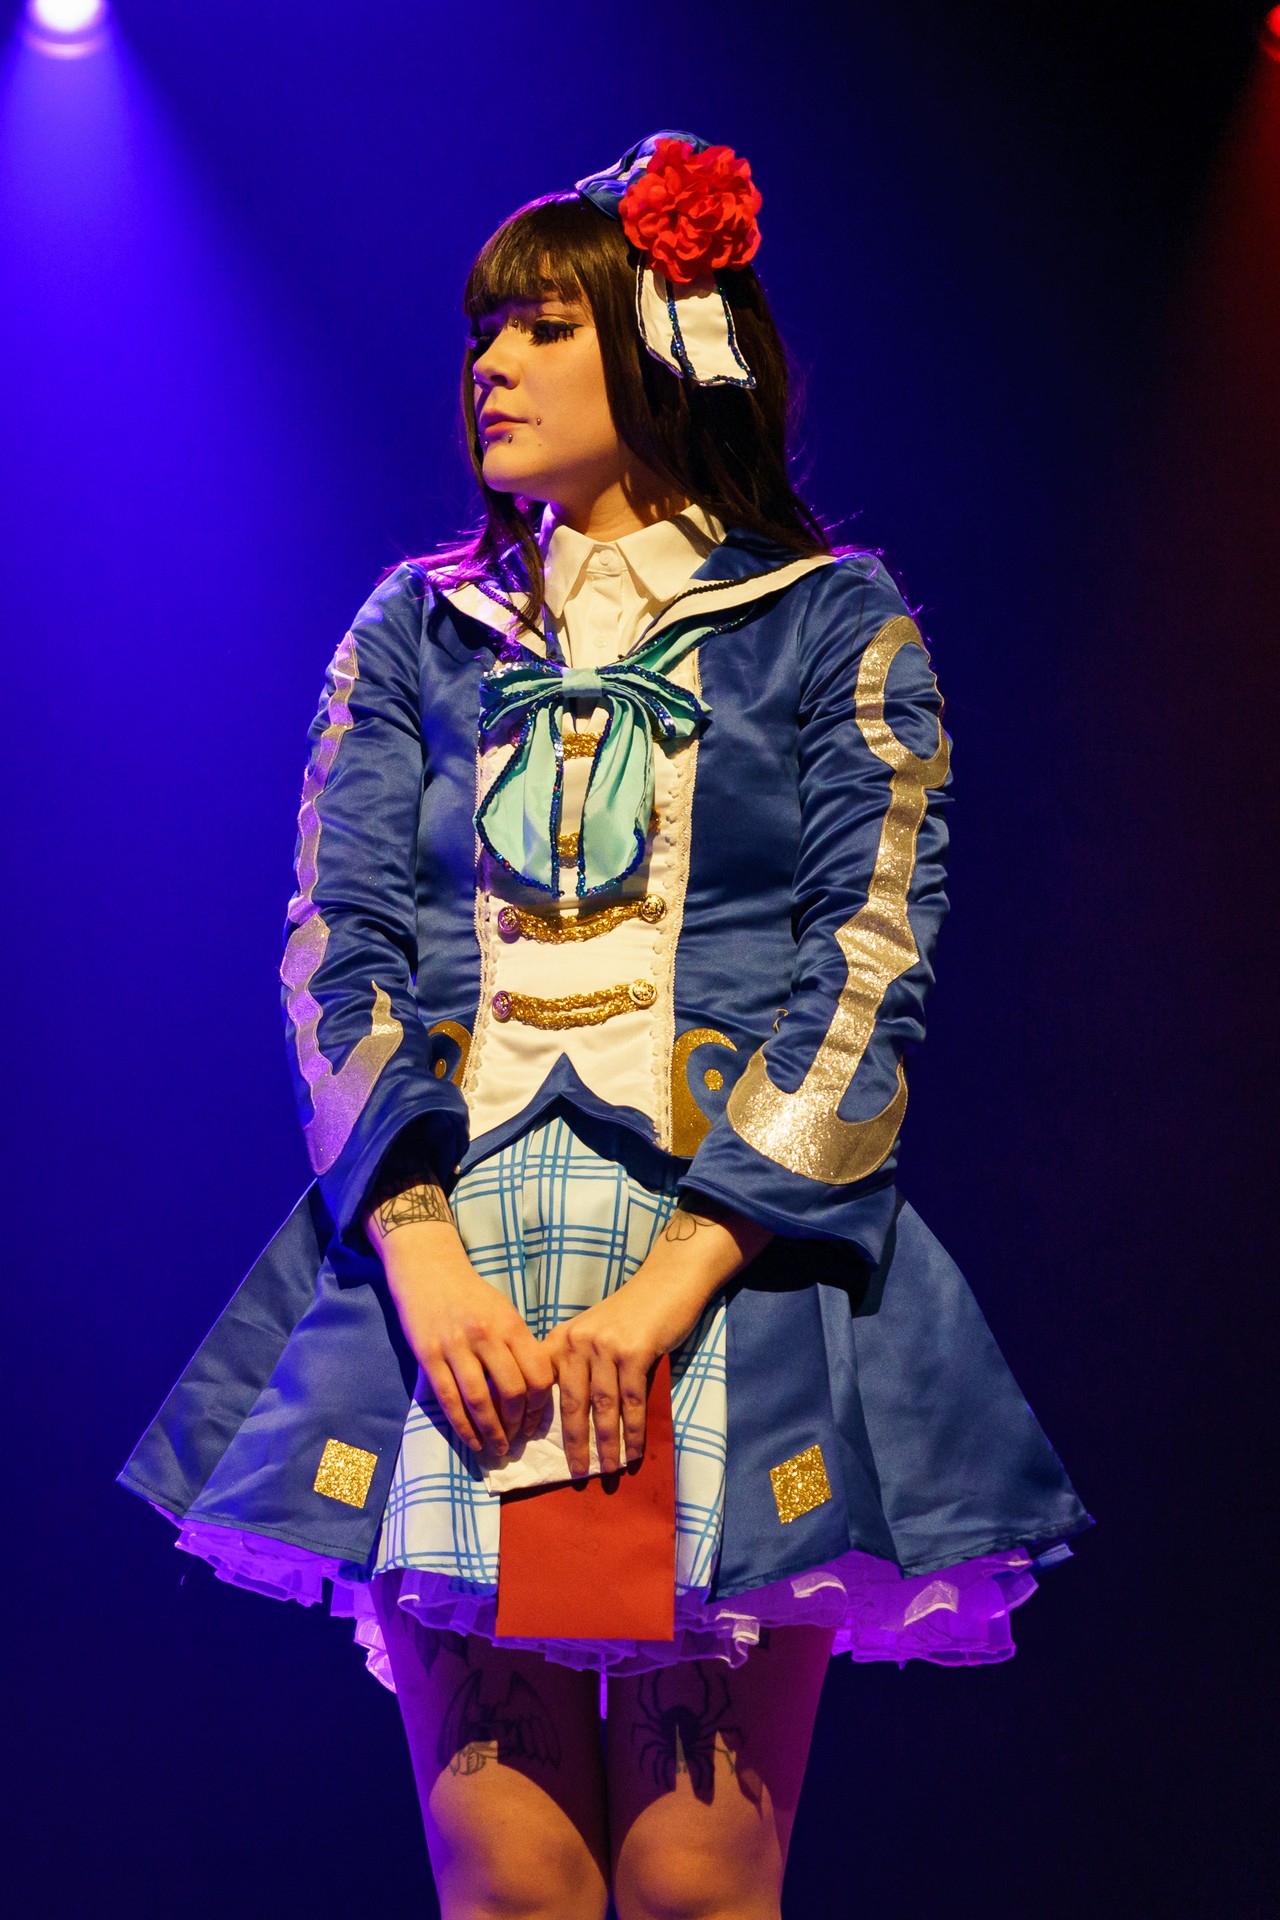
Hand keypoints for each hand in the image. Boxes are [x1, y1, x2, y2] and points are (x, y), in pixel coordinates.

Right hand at [384, 1234, 552, 1456]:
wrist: (428, 1268)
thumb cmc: (472, 1294)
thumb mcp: (505, 1311)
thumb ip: (520, 1345)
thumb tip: (536, 1389)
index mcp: (511, 1325)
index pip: (539, 1374)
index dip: (541, 1406)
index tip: (537, 1423)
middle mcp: (486, 1335)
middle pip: (513, 1391)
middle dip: (518, 1424)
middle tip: (518, 1440)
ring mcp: (455, 1346)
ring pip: (480, 1400)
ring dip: (492, 1432)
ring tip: (498, 1449)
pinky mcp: (428, 1355)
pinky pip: (449, 1399)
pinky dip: (463, 1426)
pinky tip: (472, 1441)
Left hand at [544, 1194, 772, 1476]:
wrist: (668, 1282)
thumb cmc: (632, 1313)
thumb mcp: (593, 1332)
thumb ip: (578, 1363)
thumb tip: (570, 1415)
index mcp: (562, 1339)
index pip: (545, 1387)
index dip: (541, 1421)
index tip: (538, 1450)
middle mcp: (577, 1341)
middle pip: (572, 1404)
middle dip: (575, 1443)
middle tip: (576, 1474)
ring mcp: (605, 1346)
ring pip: (603, 1407)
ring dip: (607, 1444)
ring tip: (609, 1471)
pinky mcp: (634, 1352)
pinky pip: (632, 1402)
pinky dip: (634, 1431)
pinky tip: (635, 1451)